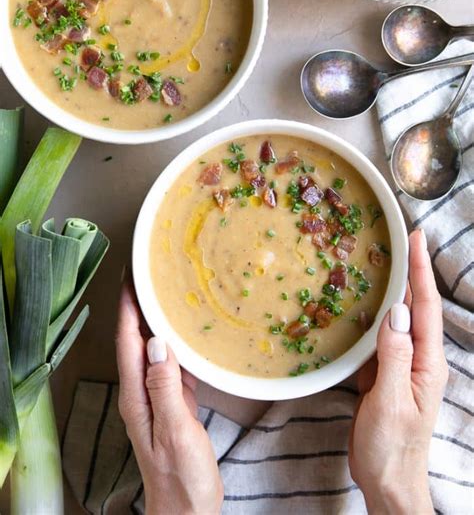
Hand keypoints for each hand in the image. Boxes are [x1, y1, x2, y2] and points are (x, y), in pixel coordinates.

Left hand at [116, 276, 223, 514]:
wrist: (188, 510)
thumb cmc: (181, 477)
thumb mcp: (175, 430)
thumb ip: (164, 387)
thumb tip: (157, 342)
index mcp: (136, 397)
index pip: (127, 343)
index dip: (126, 308)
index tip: (130, 277)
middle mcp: (142, 393)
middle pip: (137, 341)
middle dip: (139, 307)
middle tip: (150, 275)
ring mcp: (157, 399)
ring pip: (155, 350)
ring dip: (158, 321)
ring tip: (167, 294)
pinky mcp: (174, 404)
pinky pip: (172, 366)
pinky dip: (177, 344)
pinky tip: (188, 335)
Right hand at [349, 229, 447, 513]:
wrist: (387, 482)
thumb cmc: (391, 448)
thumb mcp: (390, 402)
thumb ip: (393, 356)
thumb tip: (397, 311)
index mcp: (427, 363)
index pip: (426, 308)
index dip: (420, 271)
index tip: (415, 238)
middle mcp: (419, 359)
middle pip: (417, 307)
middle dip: (412, 271)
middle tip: (401, 237)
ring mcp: (403, 366)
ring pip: (399, 319)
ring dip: (394, 289)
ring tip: (383, 260)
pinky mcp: (386, 375)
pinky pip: (382, 337)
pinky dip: (375, 315)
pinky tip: (364, 304)